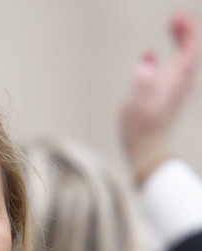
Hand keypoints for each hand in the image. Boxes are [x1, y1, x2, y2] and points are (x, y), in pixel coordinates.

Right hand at [120, 10, 198, 183]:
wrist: (149, 154)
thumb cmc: (141, 131)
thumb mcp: (136, 104)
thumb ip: (143, 79)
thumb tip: (148, 58)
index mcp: (177, 79)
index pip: (192, 46)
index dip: (187, 27)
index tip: (173, 18)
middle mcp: (183, 82)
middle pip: (193, 50)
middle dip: (186, 30)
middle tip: (173, 19)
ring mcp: (179, 90)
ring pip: (189, 58)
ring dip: (183, 41)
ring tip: (173, 27)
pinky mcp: (173, 97)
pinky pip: (182, 67)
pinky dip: (179, 54)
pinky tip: (167, 56)